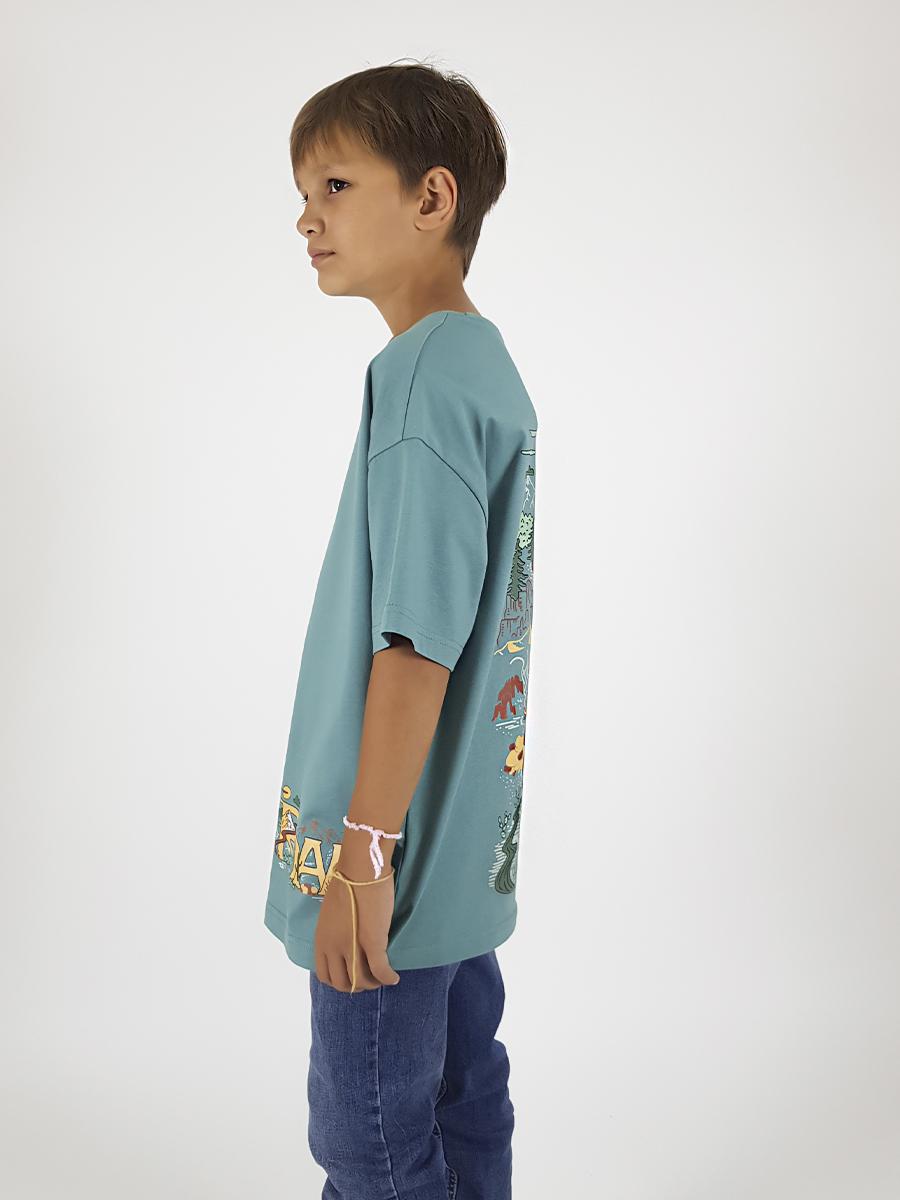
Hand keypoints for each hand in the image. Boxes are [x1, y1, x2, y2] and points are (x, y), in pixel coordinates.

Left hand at [314, 861, 400, 992]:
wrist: (361, 869)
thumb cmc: (348, 882)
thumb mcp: (331, 912)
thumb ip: (335, 931)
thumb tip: (345, 940)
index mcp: (322, 939)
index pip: (325, 975)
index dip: (339, 981)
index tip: (351, 977)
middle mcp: (333, 947)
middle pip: (343, 983)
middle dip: (357, 986)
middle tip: (370, 979)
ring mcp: (351, 946)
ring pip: (362, 981)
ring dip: (374, 983)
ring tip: (383, 978)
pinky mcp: (372, 942)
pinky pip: (381, 971)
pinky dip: (388, 978)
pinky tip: (394, 977)